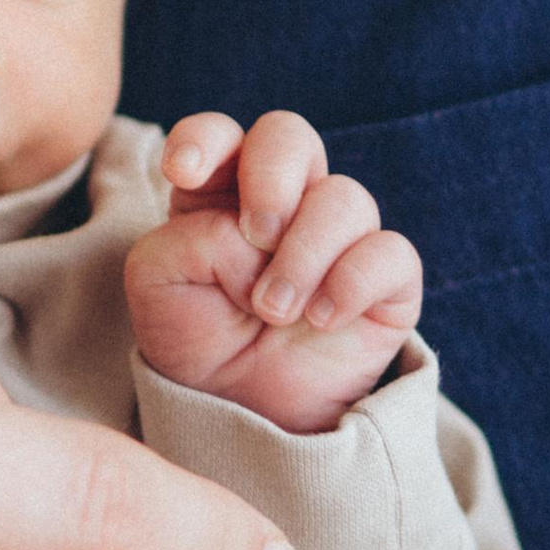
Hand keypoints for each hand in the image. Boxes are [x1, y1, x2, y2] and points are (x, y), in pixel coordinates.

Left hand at [126, 109, 422, 438]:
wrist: (242, 415)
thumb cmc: (196, 339)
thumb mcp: (159, 286)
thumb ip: (188, 239)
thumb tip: (251, 237)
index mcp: (219, 191)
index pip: (220, 134)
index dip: (204, 139)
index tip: (180, 174)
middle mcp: (283, 201)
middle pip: (290, 136)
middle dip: (271, 176)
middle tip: (255, 234)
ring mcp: (338, 237)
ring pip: (345, 197)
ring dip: (304, 253)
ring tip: (273, 310)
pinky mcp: (385, 282)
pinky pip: (391, 252)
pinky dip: (353, 281)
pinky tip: (322, 319)